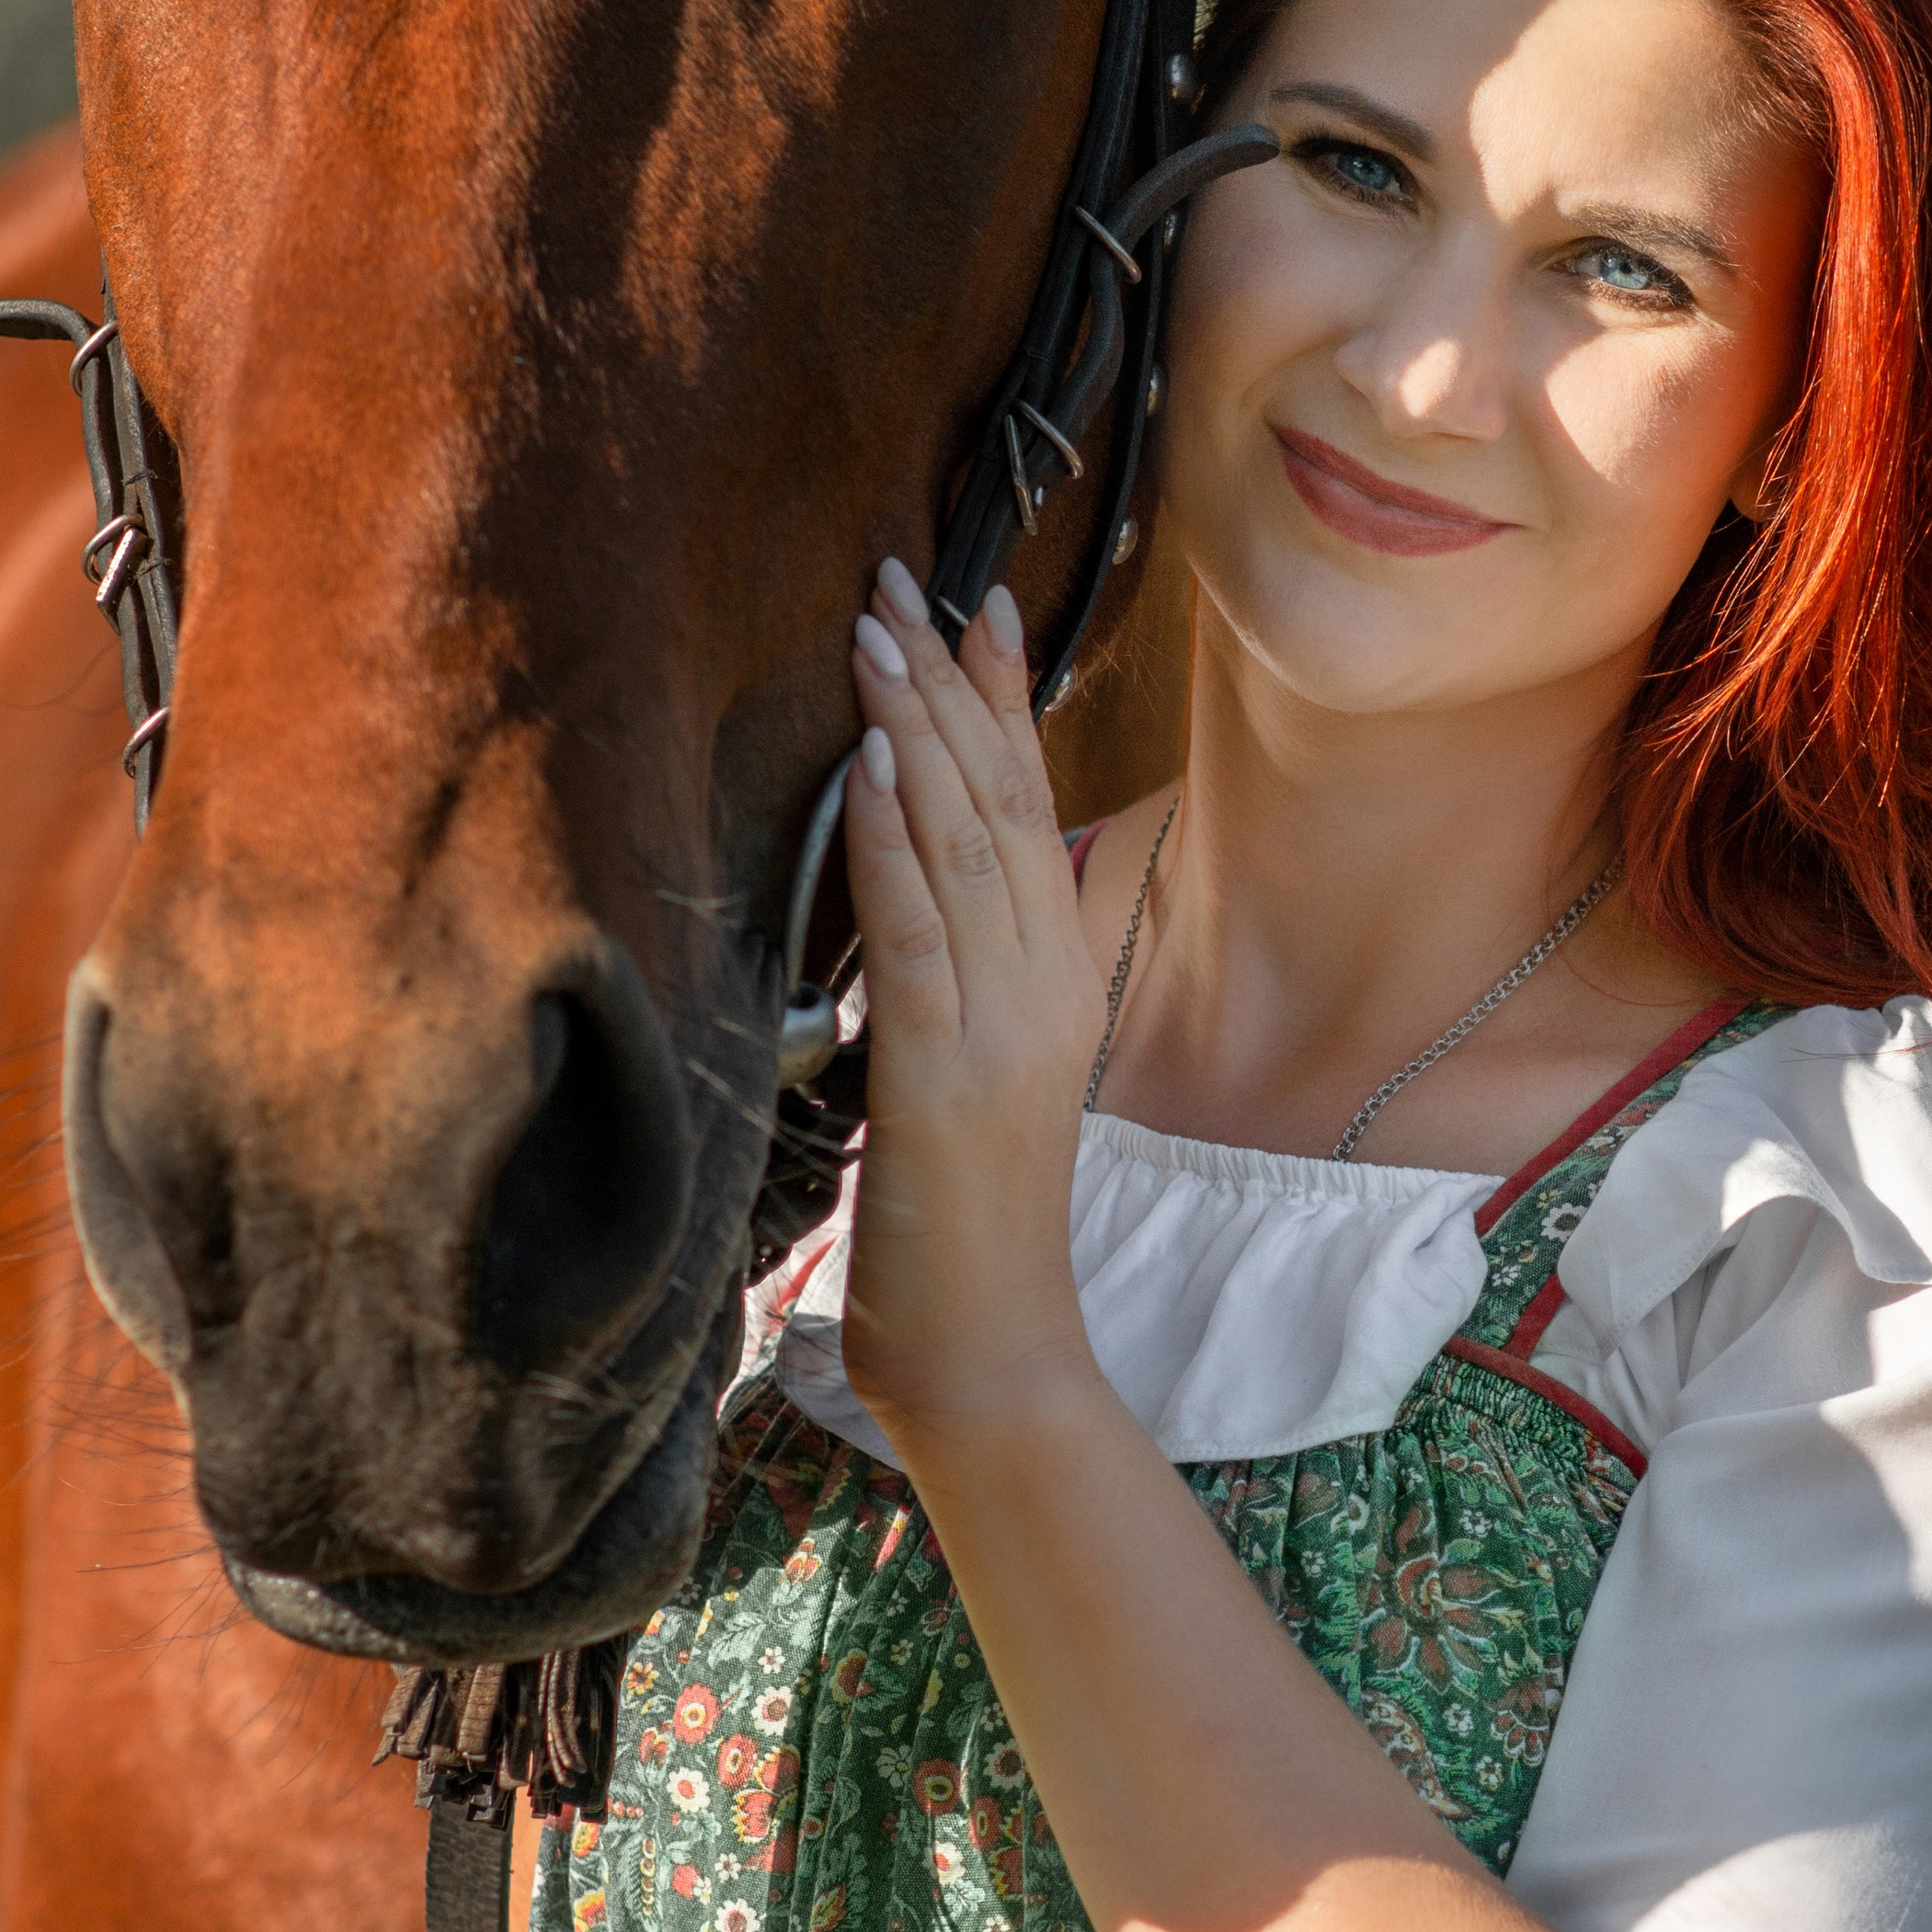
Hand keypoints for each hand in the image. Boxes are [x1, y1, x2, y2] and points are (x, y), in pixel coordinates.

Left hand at [839, 559, 1111, 1465]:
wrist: (993, 1352)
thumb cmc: (963, 1229)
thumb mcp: (970, 1081)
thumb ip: (956, 988)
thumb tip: (912, 902)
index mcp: (1054, 983)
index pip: (1027, 812)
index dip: (999, 702)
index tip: (975, 605)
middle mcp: (1043, 985)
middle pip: (999, 802)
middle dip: (947, 682)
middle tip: (904, 578)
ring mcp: (1001, 1025)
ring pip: (964, 845)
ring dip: (916, 730)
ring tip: (879, 632)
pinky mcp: (942, 1070)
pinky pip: (919, 931)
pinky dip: (898, 841)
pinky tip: (877, 768)